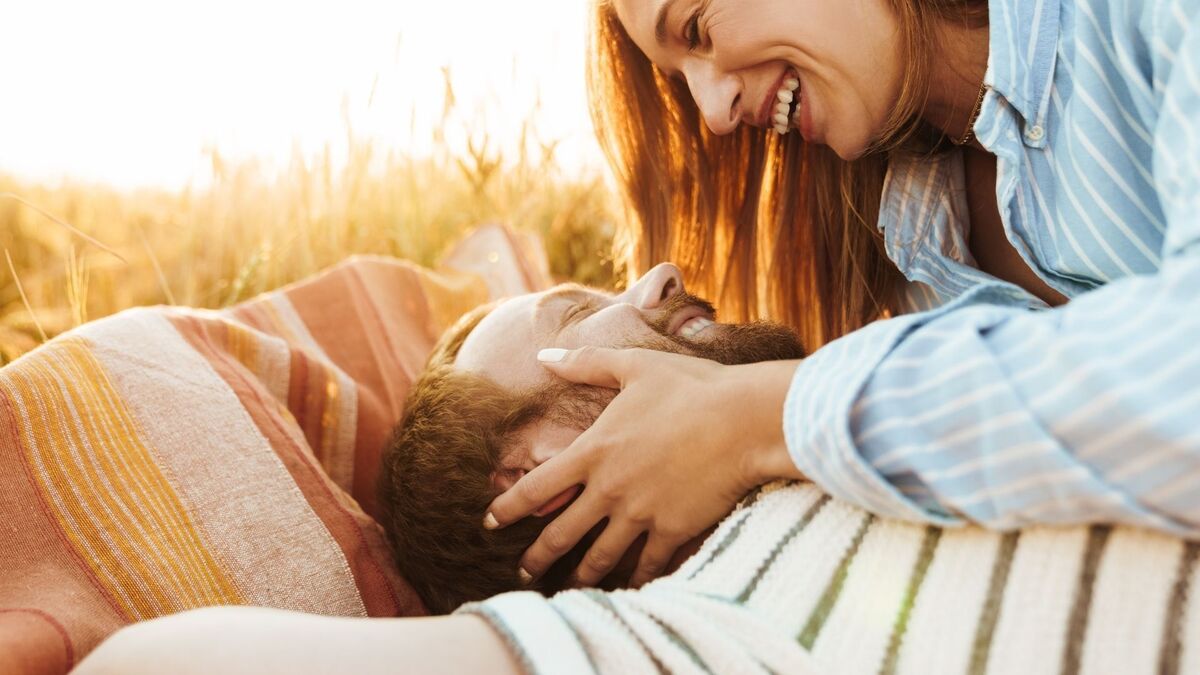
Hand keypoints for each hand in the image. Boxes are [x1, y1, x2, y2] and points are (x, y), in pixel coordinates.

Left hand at [484, 347, 802, 587]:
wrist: (744, 420)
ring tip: (570, 589)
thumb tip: (545, 356)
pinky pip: (648, 565)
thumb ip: (586, 364)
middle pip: (561, 534)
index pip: (536, 487)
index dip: (508, 508)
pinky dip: (636, 580)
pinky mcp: (673, 530)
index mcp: (594, 450)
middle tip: (523, 572)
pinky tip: (630, 588)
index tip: (490, 524)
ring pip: (600, 557)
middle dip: (538, 557)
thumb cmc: (691, 387)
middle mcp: (609, 488)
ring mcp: (640, 513)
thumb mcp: (634, 366)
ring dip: (580, 576)